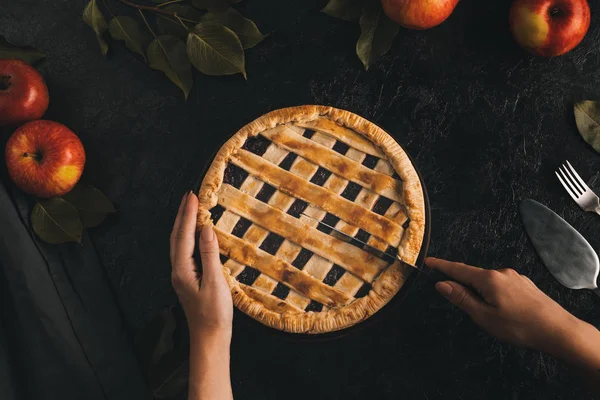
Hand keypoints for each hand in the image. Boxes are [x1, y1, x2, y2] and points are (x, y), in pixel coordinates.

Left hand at [170, 192, 232, 338]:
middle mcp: (178, 270)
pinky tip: (195, 234)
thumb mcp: (216, 283)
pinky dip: (188, 236)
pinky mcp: (188, 279)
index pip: (185, 235)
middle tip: (189, 195)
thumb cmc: (215, 314)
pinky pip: (184, 250)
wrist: (209, 339)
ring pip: (179, 243)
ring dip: (183, 224)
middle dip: (182, 215)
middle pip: (177, 236)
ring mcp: (181, 275)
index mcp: (182, 269)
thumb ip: (210, 255)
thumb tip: (206, 229)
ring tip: (190, 208)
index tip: (193, 196)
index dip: (189, 214)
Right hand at [427, 257, 599, 392]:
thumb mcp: (484, 316)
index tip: (428, 261)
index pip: (458, 269)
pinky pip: (502, 285)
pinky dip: (495, 293)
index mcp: (488, 279)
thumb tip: (442, 284)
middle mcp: (501, 273)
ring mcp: (515, 278)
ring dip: (481, 292)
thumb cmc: (519, 326)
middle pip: (474, 275)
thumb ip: (462, 298)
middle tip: (458, 300)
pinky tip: (502, 309)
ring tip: (486, 313)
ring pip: (489, 282)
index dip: (442, 266)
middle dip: (463, 284)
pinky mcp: (525, 285)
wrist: (558, 330)